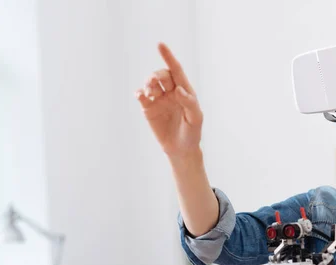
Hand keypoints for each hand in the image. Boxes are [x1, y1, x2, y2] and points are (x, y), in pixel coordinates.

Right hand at [136, 43, 202, 158]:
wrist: (181, 149)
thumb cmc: (192, 132)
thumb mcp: (196, 119)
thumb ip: (189, 103)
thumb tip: (178, 89)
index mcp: (184, 91)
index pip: (176, 70)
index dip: (169, 57)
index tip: (160, 45)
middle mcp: (171, 92)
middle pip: (161, 75)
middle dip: (156, 76)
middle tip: (153, 83)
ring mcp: (159, 100)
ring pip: (151, 84)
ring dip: (148, 84)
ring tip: (150, 92)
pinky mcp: (149, 109)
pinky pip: (142, 97)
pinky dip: (139, 93)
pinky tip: (140, 95)